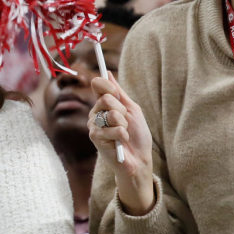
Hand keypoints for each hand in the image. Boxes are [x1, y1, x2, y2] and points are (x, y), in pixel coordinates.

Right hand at [89, 76, 153, 212]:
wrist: (139, 159)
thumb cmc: (137, 135)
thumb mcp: (132, 110)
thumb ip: (119, 93)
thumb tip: (107, 73)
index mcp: (103, 105)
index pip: (98, 85)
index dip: (107, 85)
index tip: (116, 93)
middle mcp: (95, 113)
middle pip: (105, 99)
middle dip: (121, 111)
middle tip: (125, 122)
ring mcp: (94, 126)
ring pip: (111, 114)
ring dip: (124, 124)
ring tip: (124, 134)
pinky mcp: (95, 138)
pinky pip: (114, 129)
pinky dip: (123, 135)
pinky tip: (120, 143)